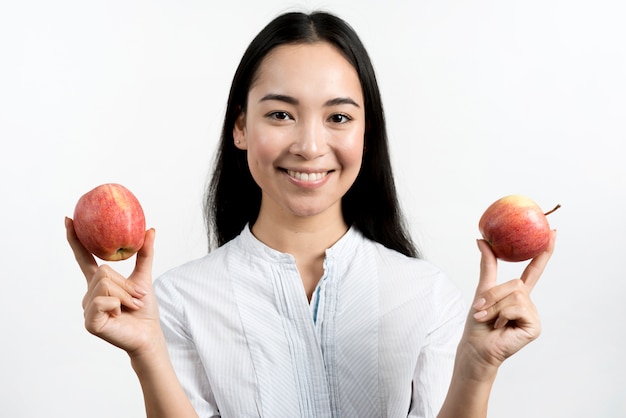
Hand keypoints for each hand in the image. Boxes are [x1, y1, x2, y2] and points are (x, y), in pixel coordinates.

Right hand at [65, 217, 161, 356]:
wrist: (148, 334)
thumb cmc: (144, 310)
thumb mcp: (144, 278)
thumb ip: (145, 254)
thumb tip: (150, 229)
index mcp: (99, 284)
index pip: (84, 258)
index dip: (76, 240)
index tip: (69, 220)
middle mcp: (89, 295)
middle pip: (103, 271)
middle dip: (125, 284)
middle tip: (137, 297)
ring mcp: (87, 309)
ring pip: (105, 285)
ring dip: (126, 295)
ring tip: (132, 306)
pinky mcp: (90, 322)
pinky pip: (103, 301)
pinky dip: (119, 305)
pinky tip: (120, 315)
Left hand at [460, 230, 556, 374]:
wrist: (476, 346)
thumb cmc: (478, 323)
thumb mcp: (482, 289)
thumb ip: (487, 264)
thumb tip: (481, 239)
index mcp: (518, 293)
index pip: (533, 270)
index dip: (544, 252)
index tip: (553, 233)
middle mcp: (528, 302)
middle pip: (516, 283)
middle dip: (494, 295)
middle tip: (481, 308)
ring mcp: (532, 314)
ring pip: (516, 295)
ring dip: (496, 305)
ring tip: (488, 318)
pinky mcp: (534, 325)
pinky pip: (518, 307)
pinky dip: (503, 314)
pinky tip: (501, 327)